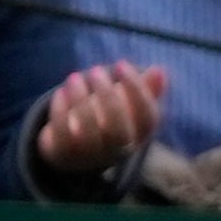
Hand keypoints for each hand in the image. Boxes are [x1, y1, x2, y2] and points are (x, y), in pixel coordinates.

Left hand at [36, 61, 164, 175]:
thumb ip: (145, 88)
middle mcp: (116, 151)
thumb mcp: (128, 103)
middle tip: (96, 70)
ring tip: (75, 77)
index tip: (122, 64)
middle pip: (118, 131)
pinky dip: (61, 111)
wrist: (73, 149)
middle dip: (107, 97)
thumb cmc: (107, 117)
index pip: (147, 118)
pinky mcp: (63, 156)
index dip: (137, 90)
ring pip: (87, 134)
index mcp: (137, 135)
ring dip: (80, 100)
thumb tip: (160, 71)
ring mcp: (89, 156)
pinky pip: (62, 136)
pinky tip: (61, 93)